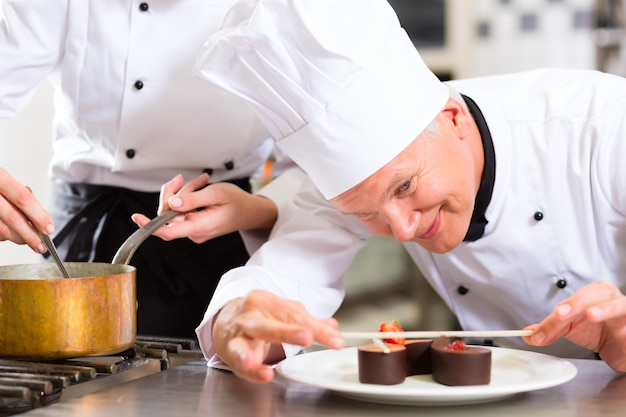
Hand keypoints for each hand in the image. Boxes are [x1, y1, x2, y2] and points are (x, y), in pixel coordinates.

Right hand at [0, 167, 52, 253]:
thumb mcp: (6, 181)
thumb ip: (22, 197)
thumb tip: (44, 217)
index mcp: (0, 178)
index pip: (23, 199)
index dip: (39, 216)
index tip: (49, 229)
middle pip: (13, 218)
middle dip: (30, 235)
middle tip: (41, 245)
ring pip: (2, 230)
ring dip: (18, 238)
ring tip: (29, 240)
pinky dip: (4, 236)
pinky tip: (11, 233)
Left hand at [131, 174, 277, 242]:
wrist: (251, 212)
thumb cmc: (238, 202)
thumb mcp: (216, 194)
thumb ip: (192, 199)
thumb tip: (171, 204)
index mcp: (200, 226)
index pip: (169, 231)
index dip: (150, 226)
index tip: (138, 218)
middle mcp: (194, 231)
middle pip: (169, 214)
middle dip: (174, 194)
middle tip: (184, 180)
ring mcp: (194, 229)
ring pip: (175, 210)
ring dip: (185, 193)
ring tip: (201, 183)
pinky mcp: (194, 225)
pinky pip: (182, 211)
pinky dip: (188, 198)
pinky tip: (200, 189)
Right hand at [212, 290, 344, 382]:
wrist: (224, 322)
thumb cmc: (257, 318)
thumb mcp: (281, 315)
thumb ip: (308, 323)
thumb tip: (333, 328)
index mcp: (267, 300)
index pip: (296, 314)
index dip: (317, 329)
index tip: (336, 341)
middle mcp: (253, 312)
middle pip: (277, 320)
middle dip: (292, 330)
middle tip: (309, 337)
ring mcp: (241, 329)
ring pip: (258, 332)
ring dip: (273, 341)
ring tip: (289, 346)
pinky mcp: (231, 349)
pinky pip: (242, 357)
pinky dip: (253, 367)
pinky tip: (264, 373)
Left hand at [524, 280, 625, 371]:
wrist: (619, 347)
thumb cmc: (597, 330)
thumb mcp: (570, 328)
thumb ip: (550, 329)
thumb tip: (529, 334)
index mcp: (595, 293)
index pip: (578, 297)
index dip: (566, 305)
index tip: (554, 315)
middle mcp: (613, 299)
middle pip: (599, 293)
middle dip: (579, 302)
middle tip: (562, 314)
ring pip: (622, 306)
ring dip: (607, 309)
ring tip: (591, 315)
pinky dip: (625, 332)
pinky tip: (619, 335)